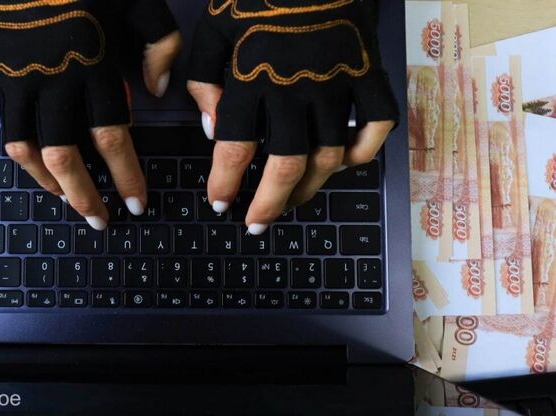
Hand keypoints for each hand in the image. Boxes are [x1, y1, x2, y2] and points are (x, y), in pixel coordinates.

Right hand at [0, 0, 181, 229]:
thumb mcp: (140, 2)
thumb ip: (160, 46)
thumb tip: (156, 92)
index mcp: (94, 66)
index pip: (113, 137)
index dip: (126, 175)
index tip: (135, 203)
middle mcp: (53, 79)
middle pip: (66, 153)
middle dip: (84, 194)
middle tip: (98, 218)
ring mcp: (12, 77)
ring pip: (24, 145)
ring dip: (43, 179)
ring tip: (60, 197)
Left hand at [187, 0, 397, 233]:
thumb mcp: (213, 27)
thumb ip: (203, 78)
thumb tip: (210, 129)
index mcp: (252, 77)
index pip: (234, 147)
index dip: (225, 182)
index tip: (220, 202)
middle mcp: (296, 88)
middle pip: (285, 165)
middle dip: (268, 203)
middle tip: (257, 223)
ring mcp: (337, 83)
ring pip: (329, 156)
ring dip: (308, 187)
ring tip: (291, 201)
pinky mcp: (368, 73)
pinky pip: (377, 124)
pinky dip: (365, 150)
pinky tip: (345, 163)